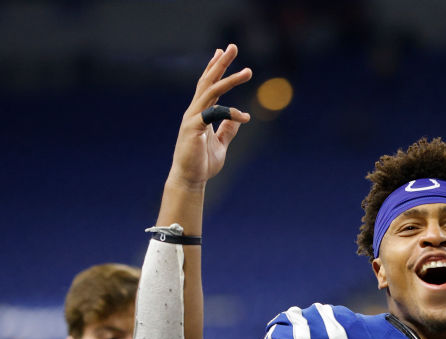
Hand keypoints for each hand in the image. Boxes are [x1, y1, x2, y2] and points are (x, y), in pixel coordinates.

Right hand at [166, 44, 251, 190]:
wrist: (190, 178)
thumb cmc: (203, 162)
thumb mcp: (221, 143)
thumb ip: (228, 130)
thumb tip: (239, 120)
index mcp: (201, 112)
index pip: (209, 85)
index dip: (215, 68)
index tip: (222, 51)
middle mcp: (195, 111)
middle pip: (208, 81)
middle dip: (220, 63)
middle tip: (232, 46)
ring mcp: (192, 118)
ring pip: (211, 92)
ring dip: (230, 80)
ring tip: (248, 72)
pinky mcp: (193, 129)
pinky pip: (213, 114)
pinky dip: (230, 113)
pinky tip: (244, 116)